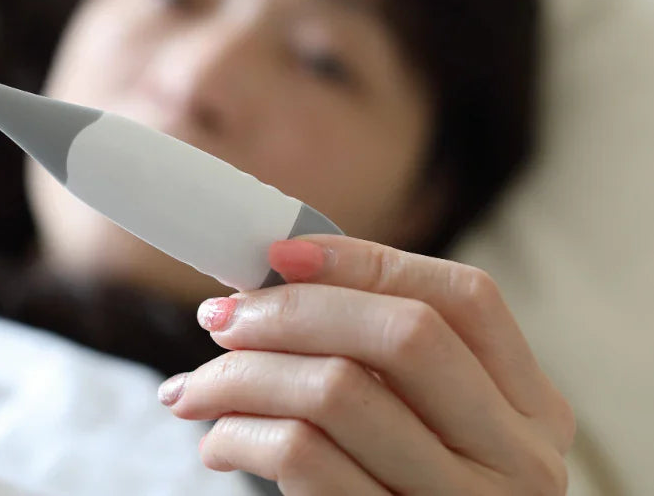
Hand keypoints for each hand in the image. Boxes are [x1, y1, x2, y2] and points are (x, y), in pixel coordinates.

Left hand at [157, 236, 574, 493]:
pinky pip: (302, 458)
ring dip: (241, 376)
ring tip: (194, 388)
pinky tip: (217, 442)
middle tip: (220, 318)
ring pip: (336, 393)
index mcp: (530, 407)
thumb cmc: (395, 491)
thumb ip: (376, 353)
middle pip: (403, 335)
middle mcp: (515, 457)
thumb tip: (274, 274)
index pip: (464, 297)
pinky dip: (238, 435)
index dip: (366, 261)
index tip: (278, 254)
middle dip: (292, 311)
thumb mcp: (424, 424)